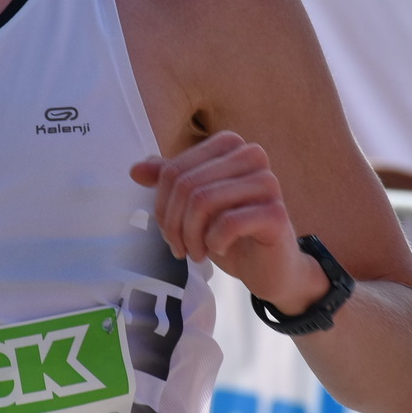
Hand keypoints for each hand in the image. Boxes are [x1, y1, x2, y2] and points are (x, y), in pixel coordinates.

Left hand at [130, 131, 325, 310]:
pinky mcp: (276, 213)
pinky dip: (213, 242)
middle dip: (174, 223)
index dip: (162, 204)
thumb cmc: (231, 232)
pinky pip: (227, 223)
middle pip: (187, 185)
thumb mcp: (194, 205)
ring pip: (204, 201)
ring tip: (195, 253)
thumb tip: (135, 169)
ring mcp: (267, 182)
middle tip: (179, 248)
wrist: (269, 267)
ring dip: (191, 236)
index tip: (168, 231)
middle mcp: (251, 155)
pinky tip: (217, 250)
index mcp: (229, 145)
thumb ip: (170, 182)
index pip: (174, 170)